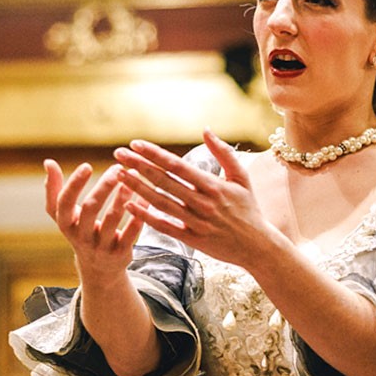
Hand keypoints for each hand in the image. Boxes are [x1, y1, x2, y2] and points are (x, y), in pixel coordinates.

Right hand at [45, 158, 145, 284]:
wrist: (99, 269)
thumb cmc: (80, 231)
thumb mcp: (65, 216)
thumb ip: (54, 190)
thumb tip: (48, 162)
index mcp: (65, 225)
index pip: (64, 203)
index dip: (74, 184)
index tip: (87, 165)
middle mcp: (81, 237)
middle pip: (90, 209)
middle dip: (104, 186)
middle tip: (117, 168)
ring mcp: (101, 247)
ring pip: (112, 219)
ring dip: (122, 196)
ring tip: (132, 176)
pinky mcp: (120, 253)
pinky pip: (131, 232)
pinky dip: (138, 214)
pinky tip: (145, 197)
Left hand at [112, 132, 277, 268]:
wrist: (257, 246)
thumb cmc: (249, 209)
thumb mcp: (241, 177)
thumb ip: (223, 152)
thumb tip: (206, 129)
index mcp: (213, 185)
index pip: (177, 166)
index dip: (155, 154)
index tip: (136, 144)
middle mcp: (203, 203)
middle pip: (164, 181)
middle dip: (139, 166)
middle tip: (118, 154)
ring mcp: (197, 222)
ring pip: (161, 202)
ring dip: (138, 188)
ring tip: (119, 174)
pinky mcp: (193, 240)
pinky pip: (164, 227)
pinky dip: (146, 216)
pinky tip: (129, 205)